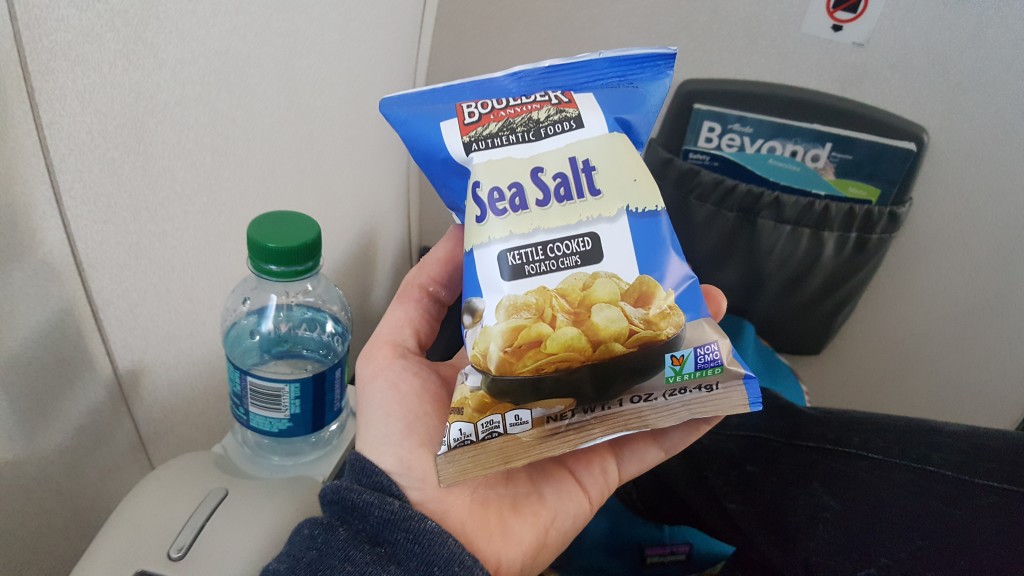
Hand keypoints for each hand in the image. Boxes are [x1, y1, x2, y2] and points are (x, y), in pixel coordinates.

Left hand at [355, 224, 726, 575]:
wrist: (425, 531)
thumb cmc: (402, 443)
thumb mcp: (393, 356)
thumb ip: (422, 297)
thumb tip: (456, 232)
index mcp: (494, 367)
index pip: (541, 314)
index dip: (571, 281)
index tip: (602, 242)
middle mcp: (541, 394)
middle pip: (599, 345)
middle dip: (636, 310)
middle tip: (673, 274)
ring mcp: (574, 431)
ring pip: (635, 384)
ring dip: (675, 351)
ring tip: (713, 312)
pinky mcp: (599, 466)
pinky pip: (651, 440)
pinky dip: (689, 416)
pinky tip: (720, 382)